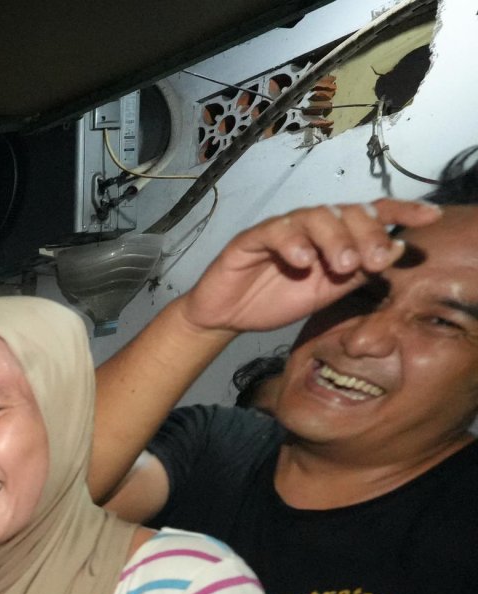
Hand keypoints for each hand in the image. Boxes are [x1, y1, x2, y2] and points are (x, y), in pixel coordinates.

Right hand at [179, 198, 438, 335]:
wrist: (227, 317)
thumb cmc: (277, 300)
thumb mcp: (330, 291)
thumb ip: (362, 272)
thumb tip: (398, 248)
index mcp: (335, 236)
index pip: (373, 213)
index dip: (402, 210)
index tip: (430, 218)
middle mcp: (312, 226)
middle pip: (347, 212)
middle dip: (367, 234)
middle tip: (374, 261)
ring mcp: (282, 229)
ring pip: (315, 217)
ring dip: (335, 239)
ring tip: (342, 266)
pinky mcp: (251, 239)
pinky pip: (276, 231)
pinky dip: (293, 243)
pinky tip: (304, 261)